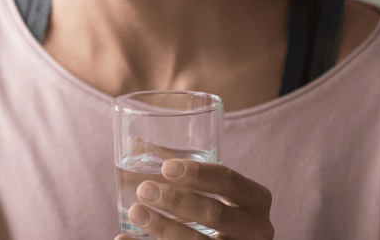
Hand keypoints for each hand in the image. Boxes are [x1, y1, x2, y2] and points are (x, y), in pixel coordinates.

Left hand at [116, 159, 273, 239]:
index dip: (199, 174)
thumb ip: (193, 179)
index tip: (166, 167)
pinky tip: (123, 239)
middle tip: (144, 190)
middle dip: (177, 201)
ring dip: (164, 228)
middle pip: (216, 214)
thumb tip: (135, 149)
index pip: (229, 182)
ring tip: (136, 212)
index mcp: (256, 201)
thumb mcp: (220, 195)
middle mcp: (255, 229)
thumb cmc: (218, 212)